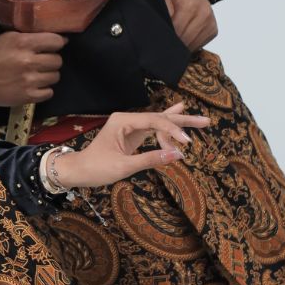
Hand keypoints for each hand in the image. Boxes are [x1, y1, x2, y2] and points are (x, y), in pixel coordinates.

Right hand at [0, 30, 66, 105]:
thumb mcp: (9, 37)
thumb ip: (30, 37)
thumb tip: (56, 39)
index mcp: (24, 43)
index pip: (56, 41)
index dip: (57, 43)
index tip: (53, 46)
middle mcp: (28, 61)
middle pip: (57, 60)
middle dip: (51, 60)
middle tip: (42, 61)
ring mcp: (29, 81)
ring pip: (55, 77)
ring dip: (48, 75)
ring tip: (37, 74)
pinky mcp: (27, 96)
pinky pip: (49, 93)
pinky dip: (44, 90)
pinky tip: (35, 86)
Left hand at [60, 104, 210, 188]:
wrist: (78, 171)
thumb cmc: (96, 168)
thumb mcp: (124, 167)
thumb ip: (151, 159)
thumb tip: (177, 155)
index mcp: (123, 121)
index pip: (154, 120)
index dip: (172, 131)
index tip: (186, 144)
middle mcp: (127, 119)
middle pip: (160, 117)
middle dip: (183, 121)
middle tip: (206, 121)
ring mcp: (129, 126)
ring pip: (158, 122)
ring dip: (178, 124)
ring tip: (201, 121)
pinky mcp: (131, 134)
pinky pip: (152, 129)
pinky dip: (166, 127)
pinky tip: (178, 113)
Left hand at [162, 0, 218, 49]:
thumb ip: (163, 13)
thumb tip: (161, 30)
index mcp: (190, 5)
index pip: (177, 30)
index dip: (167, 36)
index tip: (161, 36)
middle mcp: (204, 14)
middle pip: (185, 39)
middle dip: (174, 42)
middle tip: (165, 37)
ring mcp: (211, 23)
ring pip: (192, 45)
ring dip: (182, 44)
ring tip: (175, 34)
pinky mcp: (213, 30)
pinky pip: (198, 44)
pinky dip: (189, 43)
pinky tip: (184, 34)